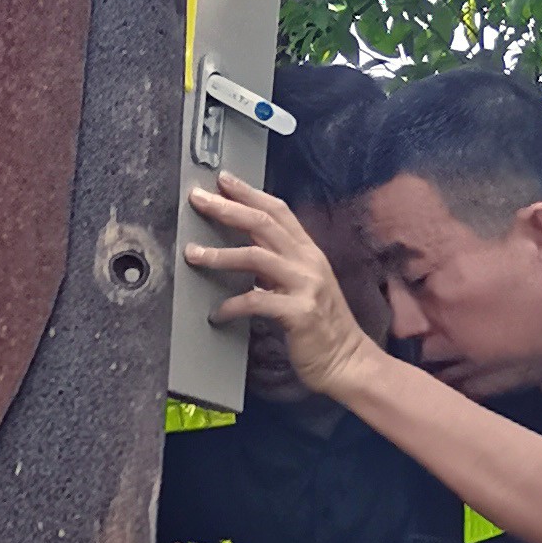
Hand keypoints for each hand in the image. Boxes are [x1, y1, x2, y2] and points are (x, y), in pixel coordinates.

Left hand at [181, 172, 370, 397]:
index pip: (279, 211)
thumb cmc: (322, 327)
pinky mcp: (299, 313)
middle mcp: (309, 263)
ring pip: (256, 256)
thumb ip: (279, 267)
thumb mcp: (304, 286)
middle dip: (228, 208)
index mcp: (309, 253)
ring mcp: (306, 286)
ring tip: (193, 254)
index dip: (250, 192)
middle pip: (264, 223)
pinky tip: (217, 313)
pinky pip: (256, 302)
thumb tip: (244, 253)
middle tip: (199, 199)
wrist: (348, 362)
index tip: (223, 180)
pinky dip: (231, 306)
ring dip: (220, 253)